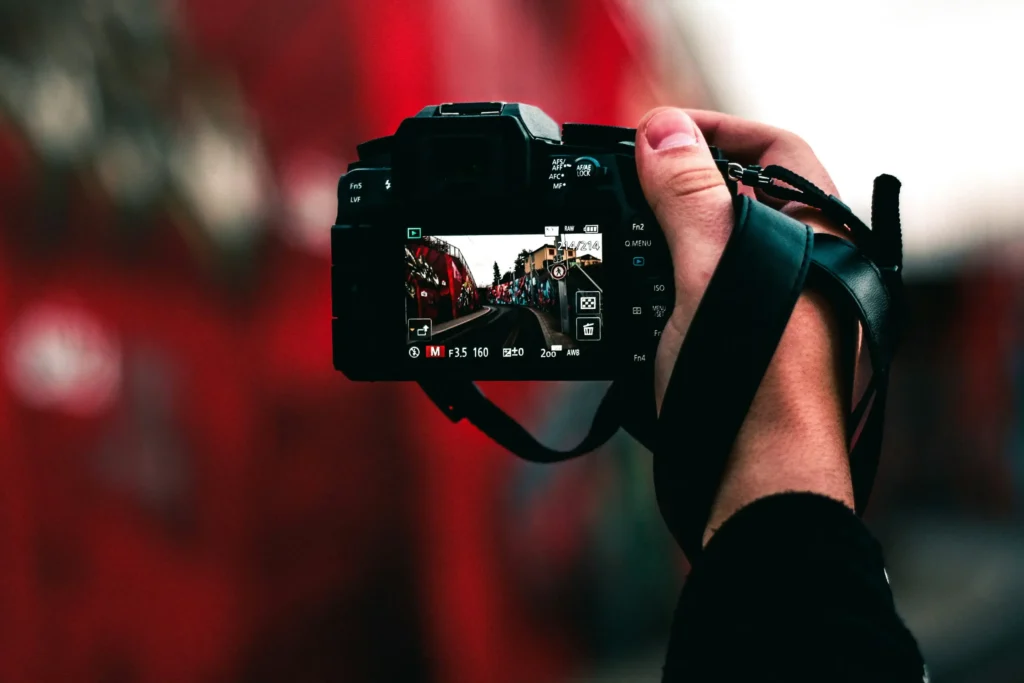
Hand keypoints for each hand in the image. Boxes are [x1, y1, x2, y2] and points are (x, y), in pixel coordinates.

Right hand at [634, 108, 854, 543]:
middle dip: (678, 181)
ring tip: (616, 233)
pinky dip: (659, 281)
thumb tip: (662, 132)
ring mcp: (769, 306)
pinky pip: (695, 291)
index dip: (717, 129)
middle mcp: (799, 266)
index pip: (775, 149)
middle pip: (737, 194)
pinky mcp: (737, 341)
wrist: (754, 480)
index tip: (656, 133)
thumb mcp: (710, 274)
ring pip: (710, 246)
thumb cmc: (755, 383)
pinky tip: (628, 291)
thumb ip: (688, 197)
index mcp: (813, 235)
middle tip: (624, 180)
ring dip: (662, 233)